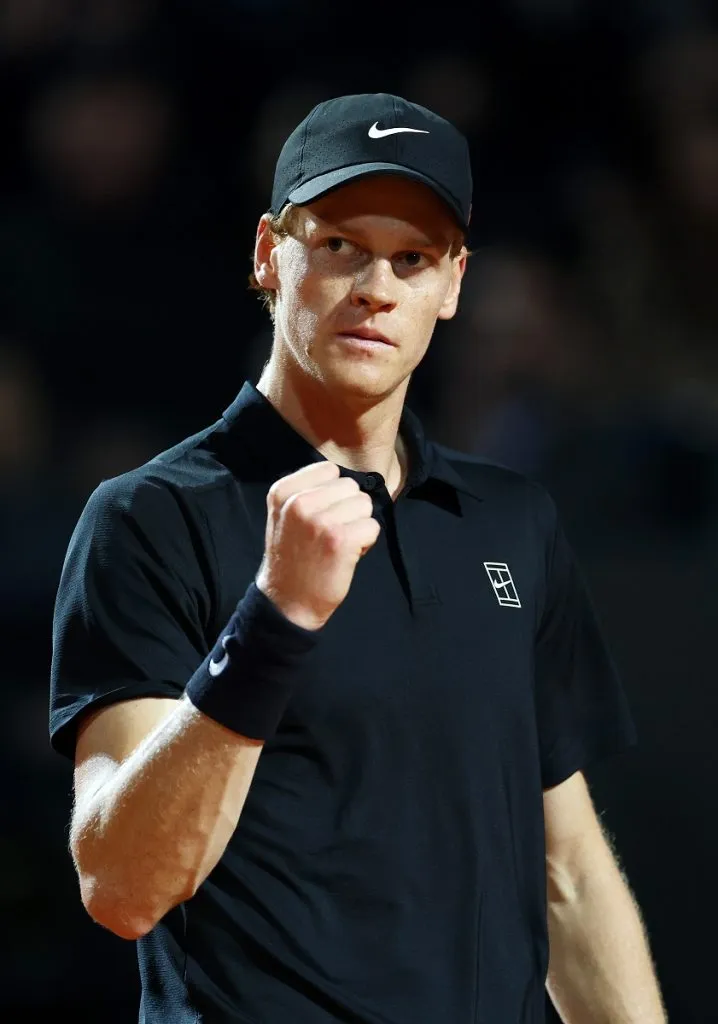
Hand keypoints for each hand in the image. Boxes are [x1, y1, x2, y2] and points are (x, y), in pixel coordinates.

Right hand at [255, 461, 380, 630]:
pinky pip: (373, 527)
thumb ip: (307, 491)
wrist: (287, 603)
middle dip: (349, 509)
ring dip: (359, 525)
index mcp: (283, 492)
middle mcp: (299, 502)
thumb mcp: (284, 516)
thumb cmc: (292, 558)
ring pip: (365, 504)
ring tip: (339, 544)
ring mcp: (320, 520)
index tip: (322, 515)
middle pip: (351, 486)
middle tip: (332, 534)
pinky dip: (367, 542)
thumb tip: (348, 481)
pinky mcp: (340, 540)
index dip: (334, 493)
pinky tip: (348, 555)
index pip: (330, 470)